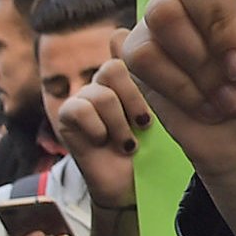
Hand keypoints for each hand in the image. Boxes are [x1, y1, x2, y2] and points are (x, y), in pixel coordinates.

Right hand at [56, 57, 150, 208]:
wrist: (133, 188)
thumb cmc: (155, 152)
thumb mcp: (168, 118)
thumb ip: (162, 87)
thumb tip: (149, 53)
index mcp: (131, 76)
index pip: (126, 47)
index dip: (141, 64)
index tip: (154, 101)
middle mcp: (106, 83)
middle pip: (114, 68)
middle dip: (133, 99)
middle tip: (145, 125)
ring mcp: (86, 97)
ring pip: (101, 94)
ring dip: (118, 124)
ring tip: (128, 145)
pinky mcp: (68, 116)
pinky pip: (78, 109)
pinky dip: (96, 128)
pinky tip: (103, 142)